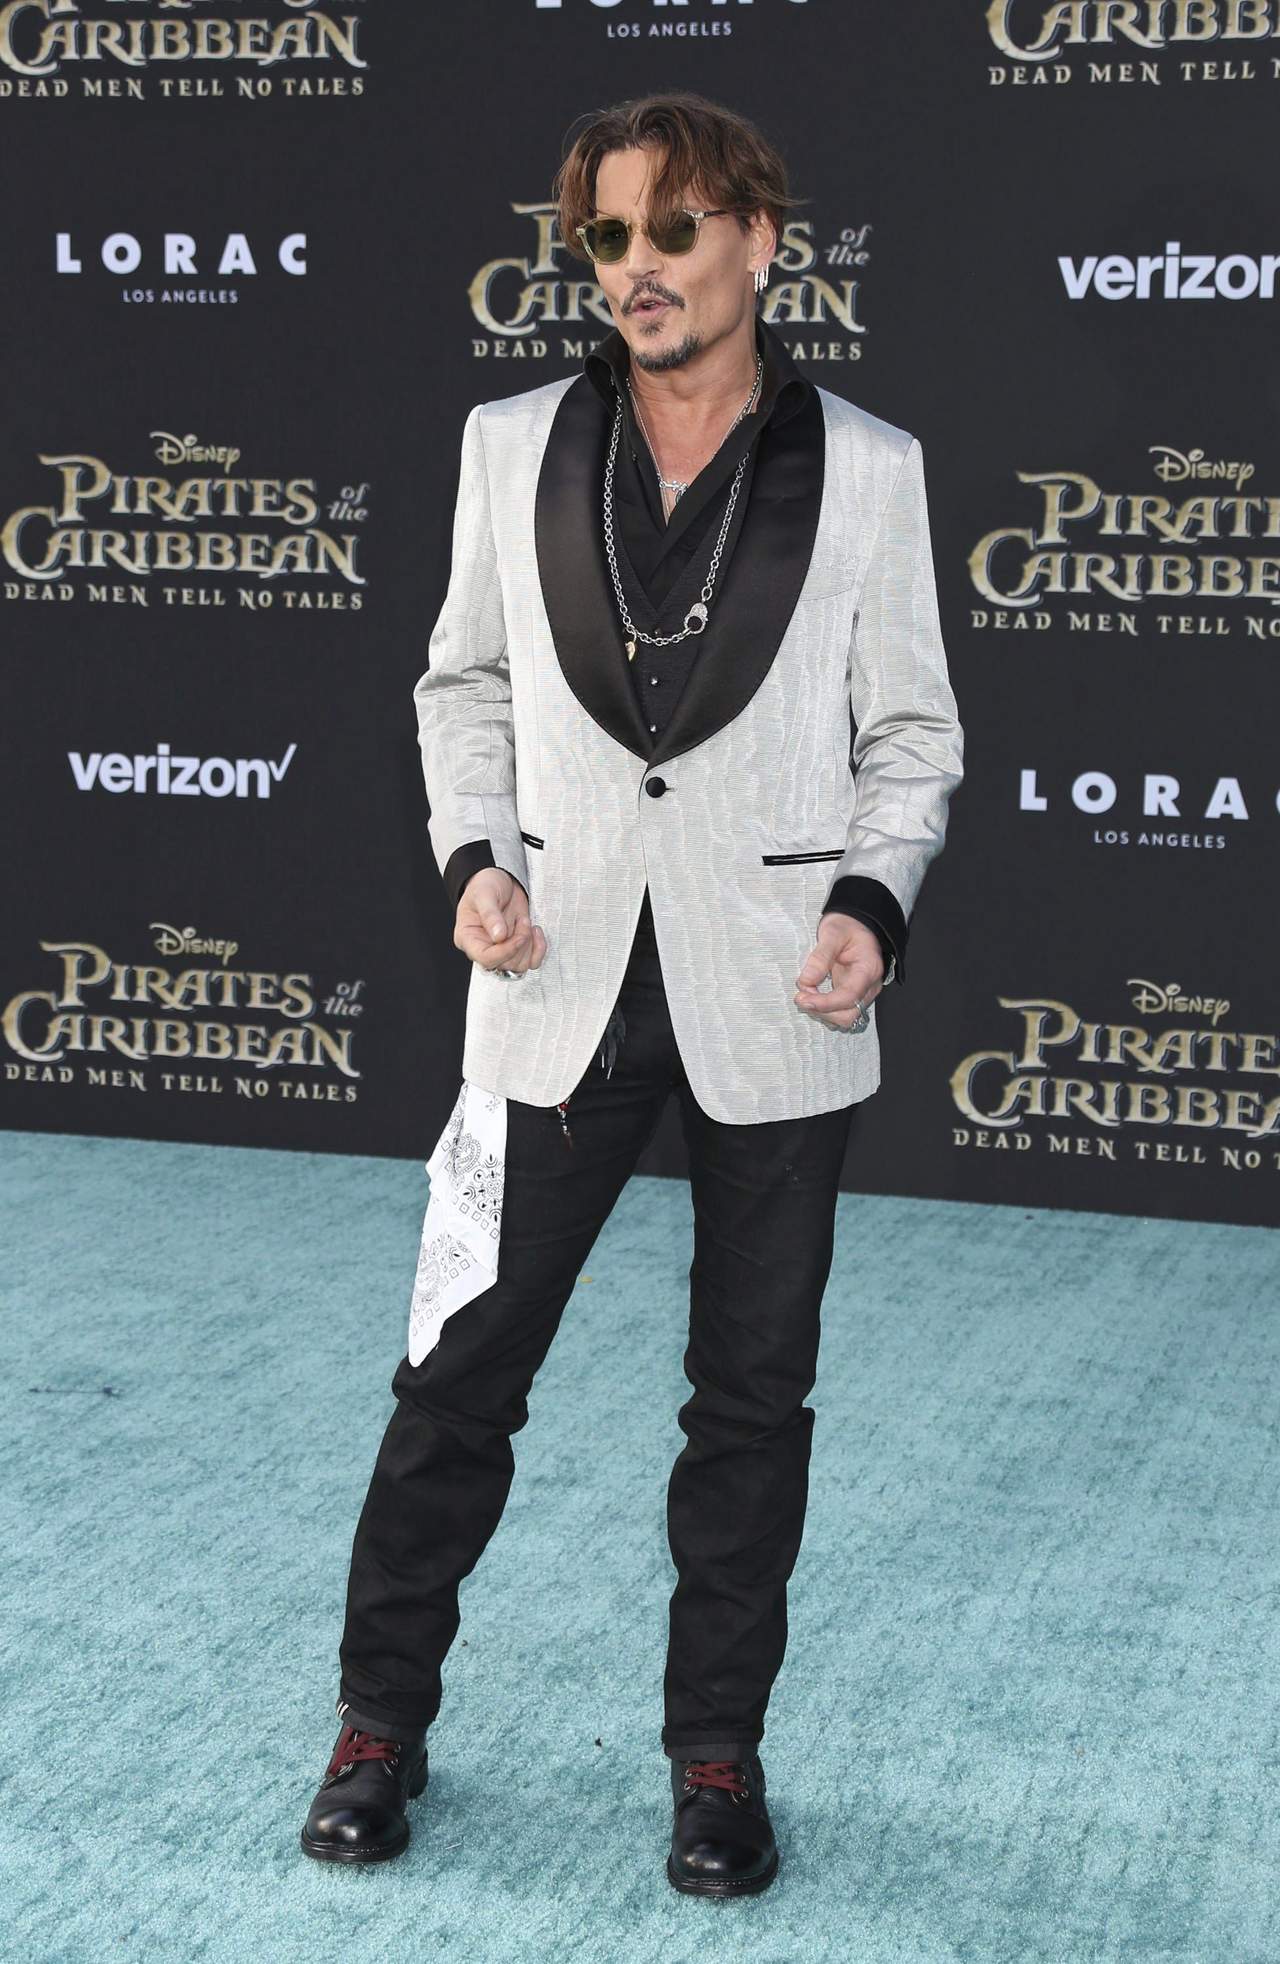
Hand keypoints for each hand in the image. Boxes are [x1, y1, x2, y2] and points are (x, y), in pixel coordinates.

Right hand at [455, 867, 546, 973]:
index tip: (518, 937)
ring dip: (528, 944)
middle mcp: (484, 947)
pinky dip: (539, 949)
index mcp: (469, 938)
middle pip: (504, 964)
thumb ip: (490, 914)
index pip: (485, 958)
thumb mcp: (484, 894)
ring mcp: (502, 949)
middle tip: (522, 920)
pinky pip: (531, 962)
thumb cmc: (485, 885)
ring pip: (519, 965)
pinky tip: (536, 931)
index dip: (505, 952)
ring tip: (525, 921)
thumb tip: (498, 936)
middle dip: (519, 944)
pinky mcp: (518, 947)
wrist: (501, 879)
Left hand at [794, 913, 884, 1029]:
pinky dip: (823, 1010)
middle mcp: (869, 986)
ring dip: (821, 1013)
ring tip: (805, 994)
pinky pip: (838, 1013)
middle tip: (800, 996)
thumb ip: (820, 957)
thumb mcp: (833, 933)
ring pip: (843, 1018)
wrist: (856, 925)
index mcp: (868, 969)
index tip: (803, 998)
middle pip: (848, 1015)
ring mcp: (861, 993)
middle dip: (822, 1011)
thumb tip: (805, 981)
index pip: (849, 996)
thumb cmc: (847, 926)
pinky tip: (812, 996)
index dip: (825, 1003)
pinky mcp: (851, 996)